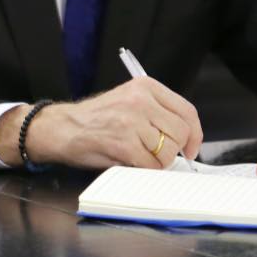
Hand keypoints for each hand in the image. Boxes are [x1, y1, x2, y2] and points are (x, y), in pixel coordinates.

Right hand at [0, 77, 202, 169]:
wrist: (62, 127)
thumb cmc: (95, 118)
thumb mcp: (128, 102)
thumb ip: (156, 112)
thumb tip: (186, 137)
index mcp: (145, 86)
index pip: (186, 111)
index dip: (194, 135)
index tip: (190, 147)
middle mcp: (140, 100)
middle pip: (180, 133)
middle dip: (173, 150)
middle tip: (158, 154)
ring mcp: (131, 121)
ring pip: (167, 152)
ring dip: (157, 161)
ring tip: (138, 155)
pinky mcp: (123, 143)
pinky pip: (150, 165)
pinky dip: (144, 169)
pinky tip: (129, 161)